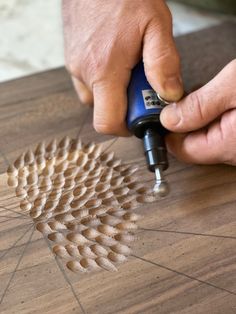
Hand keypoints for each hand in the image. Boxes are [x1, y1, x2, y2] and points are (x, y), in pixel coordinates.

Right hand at [63, 0, 182, 135]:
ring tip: (127, 67)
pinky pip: (88, 81)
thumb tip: (168, 94)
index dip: (125, 128)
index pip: (107, 122)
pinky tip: (115, 59)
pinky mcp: (72, 58)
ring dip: (113, 91)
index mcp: (104, 70)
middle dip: (123, 105)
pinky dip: (103, 78)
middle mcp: (84, 72)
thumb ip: (163, 63)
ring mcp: (75, 65)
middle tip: (138, 83)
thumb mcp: (156, 25)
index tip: (139, 117)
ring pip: (95, 96)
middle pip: (103, 110)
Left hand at [160, 60, 235, 164]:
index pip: (182, 150)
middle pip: (193, 144)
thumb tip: (169, 119)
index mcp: (227, 145)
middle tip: (186, 98)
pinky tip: (220, 101)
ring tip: (208, 96)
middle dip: (185, 121)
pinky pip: (221, 133)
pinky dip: (215, 117)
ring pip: (207, 138)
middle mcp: (234, 152)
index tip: (163, 112)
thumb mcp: (233, 85)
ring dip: (200, 118)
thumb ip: (199, 105)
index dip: (167, 131)